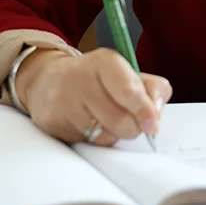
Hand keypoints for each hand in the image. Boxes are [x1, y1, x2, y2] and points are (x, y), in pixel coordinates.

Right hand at [15, 48, 171, 145]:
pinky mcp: (52, 122)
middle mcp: (80, 76)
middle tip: (131, 122)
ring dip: (113, 135)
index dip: (145, 111)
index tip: (153, 124)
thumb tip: (156, 115)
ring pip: (103, 135)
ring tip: (106, 120)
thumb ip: (152, 89)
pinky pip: (85, 143)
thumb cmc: (97, 79)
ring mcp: (63, 100)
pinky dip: (94, 139)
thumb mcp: (127, 73)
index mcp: (104, 61)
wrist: (49, 80)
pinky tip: (88, 124)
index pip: (128, 91)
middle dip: (132, 128)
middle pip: (119, 120)